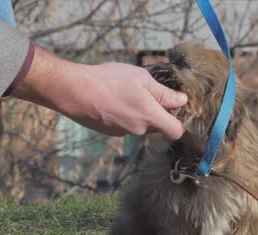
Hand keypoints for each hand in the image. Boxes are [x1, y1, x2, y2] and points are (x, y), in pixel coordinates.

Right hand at [12, 47, 186, 139]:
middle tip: (147, 91)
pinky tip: (113, 99)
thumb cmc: (109, 81)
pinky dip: (124, 114)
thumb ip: (164, 93)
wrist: (75, 91)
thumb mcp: (142, 79)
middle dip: (156, 112)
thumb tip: (182, 100)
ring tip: (126, 92)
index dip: (179, 121)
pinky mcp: (110, 132)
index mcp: (150, 117)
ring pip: (140, 124)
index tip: (175, 107)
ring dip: (138, 112)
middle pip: (157, 126)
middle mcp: (138, 130)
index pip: (176, 131)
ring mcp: (123, 133)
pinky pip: (125, 124)